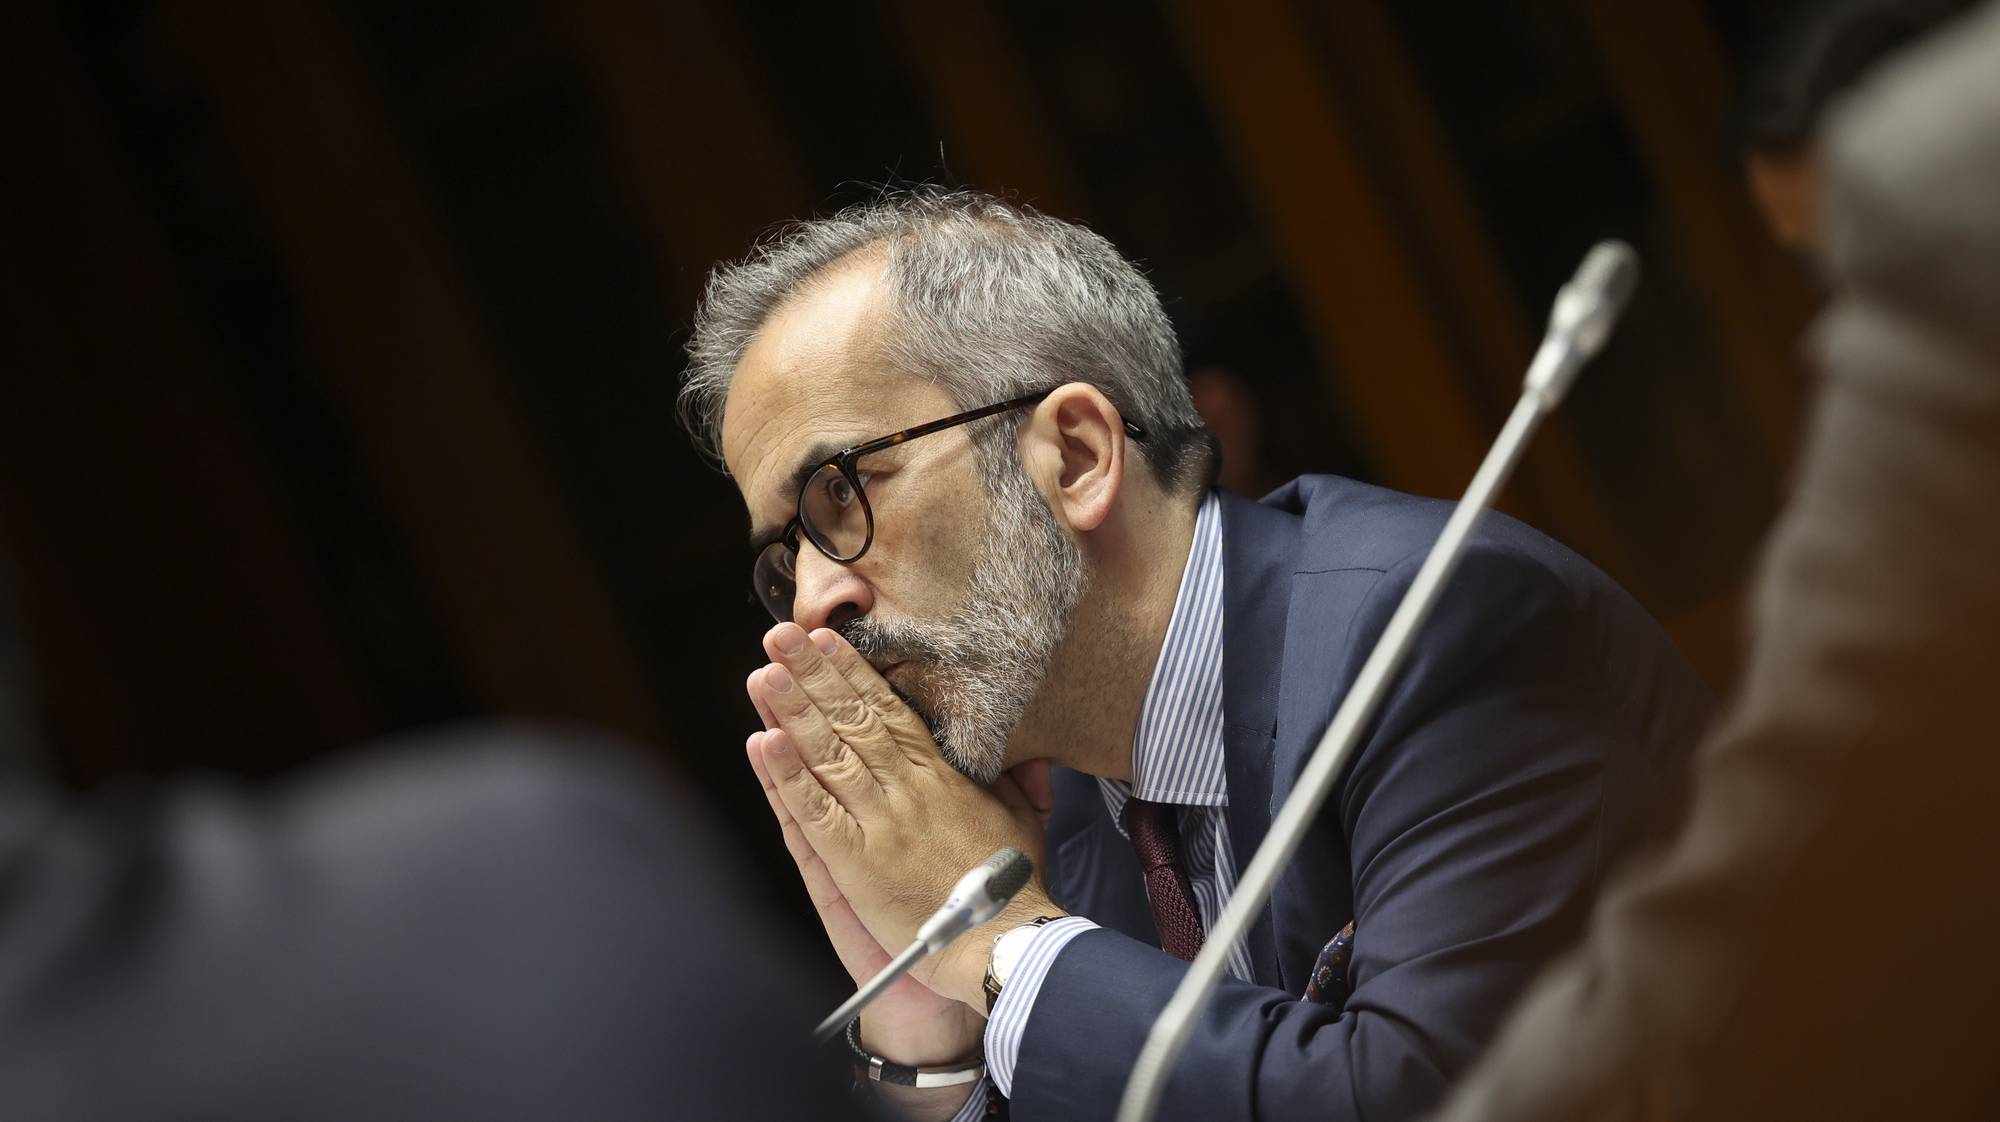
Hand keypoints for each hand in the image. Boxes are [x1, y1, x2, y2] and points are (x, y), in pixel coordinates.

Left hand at [746, 622, 1063, 1014]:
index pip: (889, 713)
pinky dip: (787, 777)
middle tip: (779, 635)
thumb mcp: (1025, 820)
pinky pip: (815, 811)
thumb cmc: (1015, 889)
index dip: (853, 674)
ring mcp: (879, 824)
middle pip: (851, 721)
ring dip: (792, 712)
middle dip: (812, 675)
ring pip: (828, 756)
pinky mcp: (857, 863)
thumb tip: (1028, 748)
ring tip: (764, 674)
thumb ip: (1016, 779)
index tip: (826, 640)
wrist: (1003, 946)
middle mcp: (907, 791)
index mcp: (941, 778)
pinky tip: (764, 743)